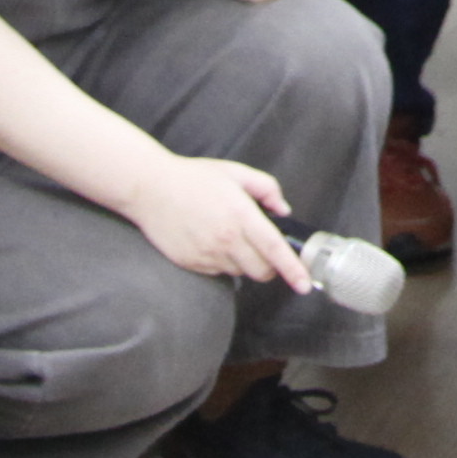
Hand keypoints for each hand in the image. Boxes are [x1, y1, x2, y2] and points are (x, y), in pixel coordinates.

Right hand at [126, 152, 318, 294]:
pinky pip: (218, 272)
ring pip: (240, 273)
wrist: (150, 188)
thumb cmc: (194, 178)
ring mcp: (207, 255)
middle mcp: (226, 240)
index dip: (293, 270)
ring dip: (245, 262)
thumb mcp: (236, 173)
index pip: (274, 250)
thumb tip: (283, 211)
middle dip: (271, 266)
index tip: (305, 285)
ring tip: (231, 236)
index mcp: (241, 216)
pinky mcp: (192, 264)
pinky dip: (224, 262)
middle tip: (265, 250)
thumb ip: (267, 189)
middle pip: (261, 271)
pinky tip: (212, 241)